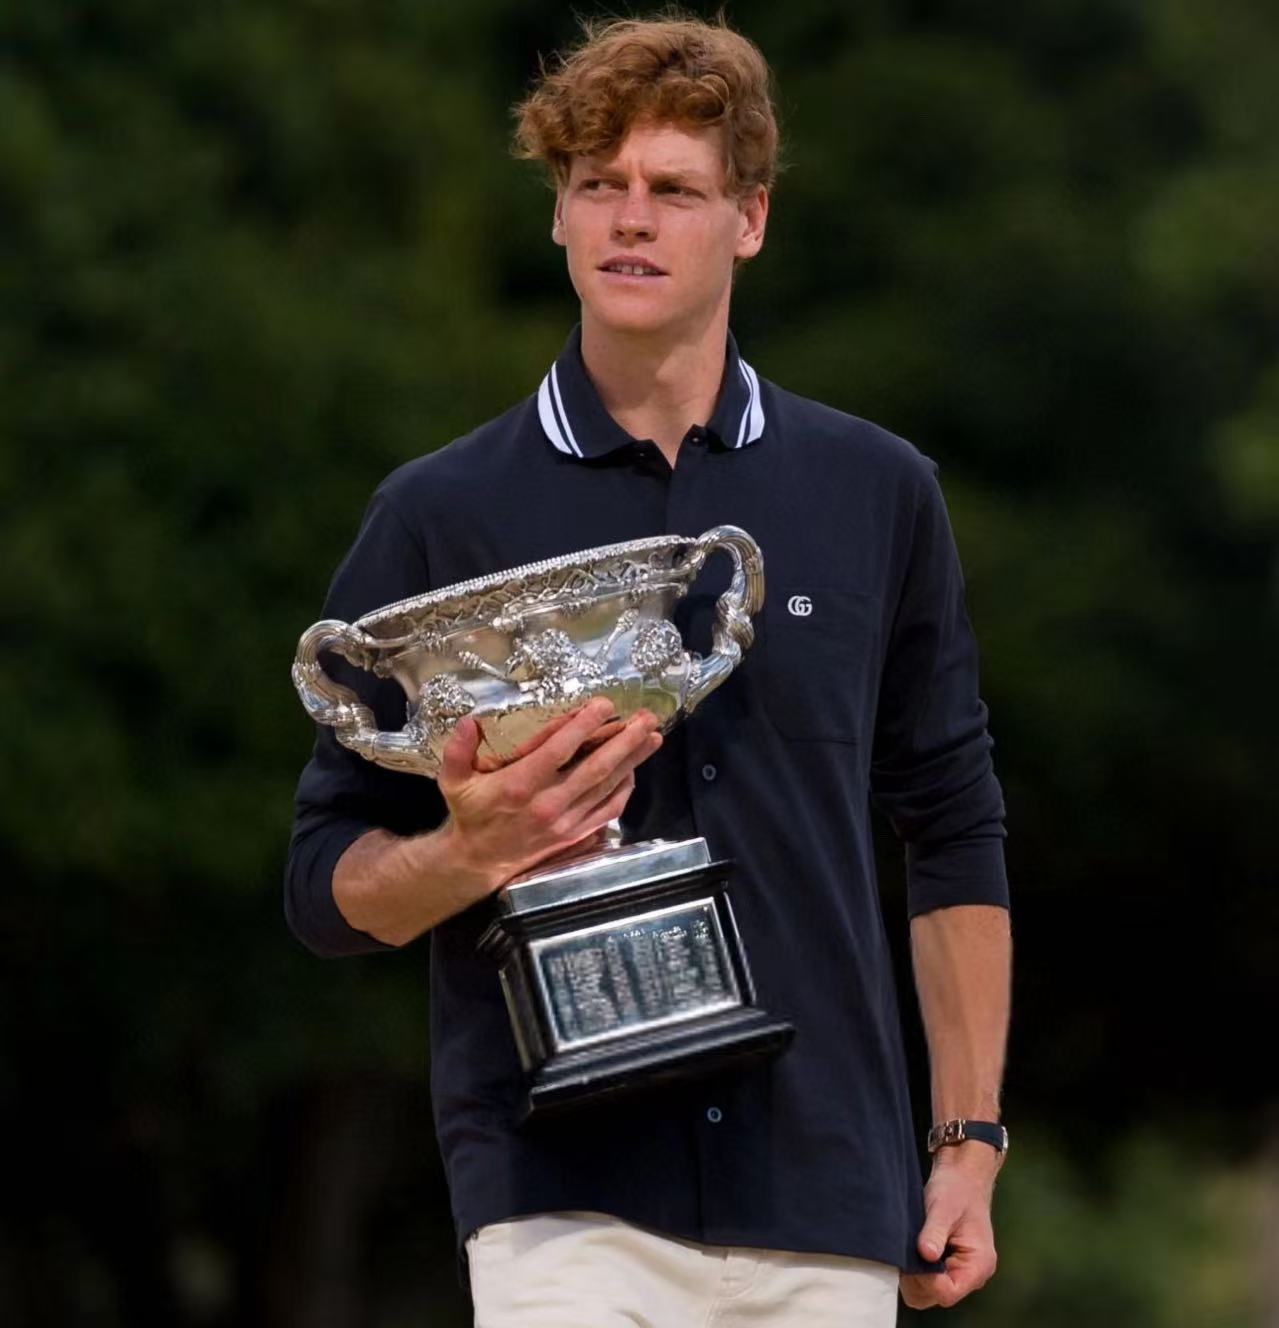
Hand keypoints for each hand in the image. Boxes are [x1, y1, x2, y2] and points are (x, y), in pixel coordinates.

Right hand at [437, 697, 661, 888]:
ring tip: (653, 737)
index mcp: (520, 785)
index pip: (559, 750)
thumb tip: (469, 720)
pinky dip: (625, 790)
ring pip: (607, 787)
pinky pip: (608, 811)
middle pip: (596, 768)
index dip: (584, 726)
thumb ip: (458, 751)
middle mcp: (548, 804)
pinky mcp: (576, 836)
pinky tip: (635, 770)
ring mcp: (566, 822)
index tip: (604, 704)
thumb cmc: (471, 814)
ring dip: (633, 761)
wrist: (479, 861)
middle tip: (646, 718)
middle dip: (625, 741)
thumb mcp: (454, 781)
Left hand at [899, 1144, 999, 1309]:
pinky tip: (912, 1247)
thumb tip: (925, 1255)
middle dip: (917, 1277)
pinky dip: (915, 1269)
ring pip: (927, 1291)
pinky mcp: (947, 1266)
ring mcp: (959, 1272)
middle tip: (907, 1249)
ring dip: (914, 1273)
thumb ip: (935, 1232)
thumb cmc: (956, 1189)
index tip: (915, 1255)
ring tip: (910, 1245)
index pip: (947, 1291)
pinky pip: (927, 1280)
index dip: (926, 1279)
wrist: (962, 1176)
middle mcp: (971, 1275)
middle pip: (935, 1296)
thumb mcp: (944, 1208)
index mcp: (978, 1265)